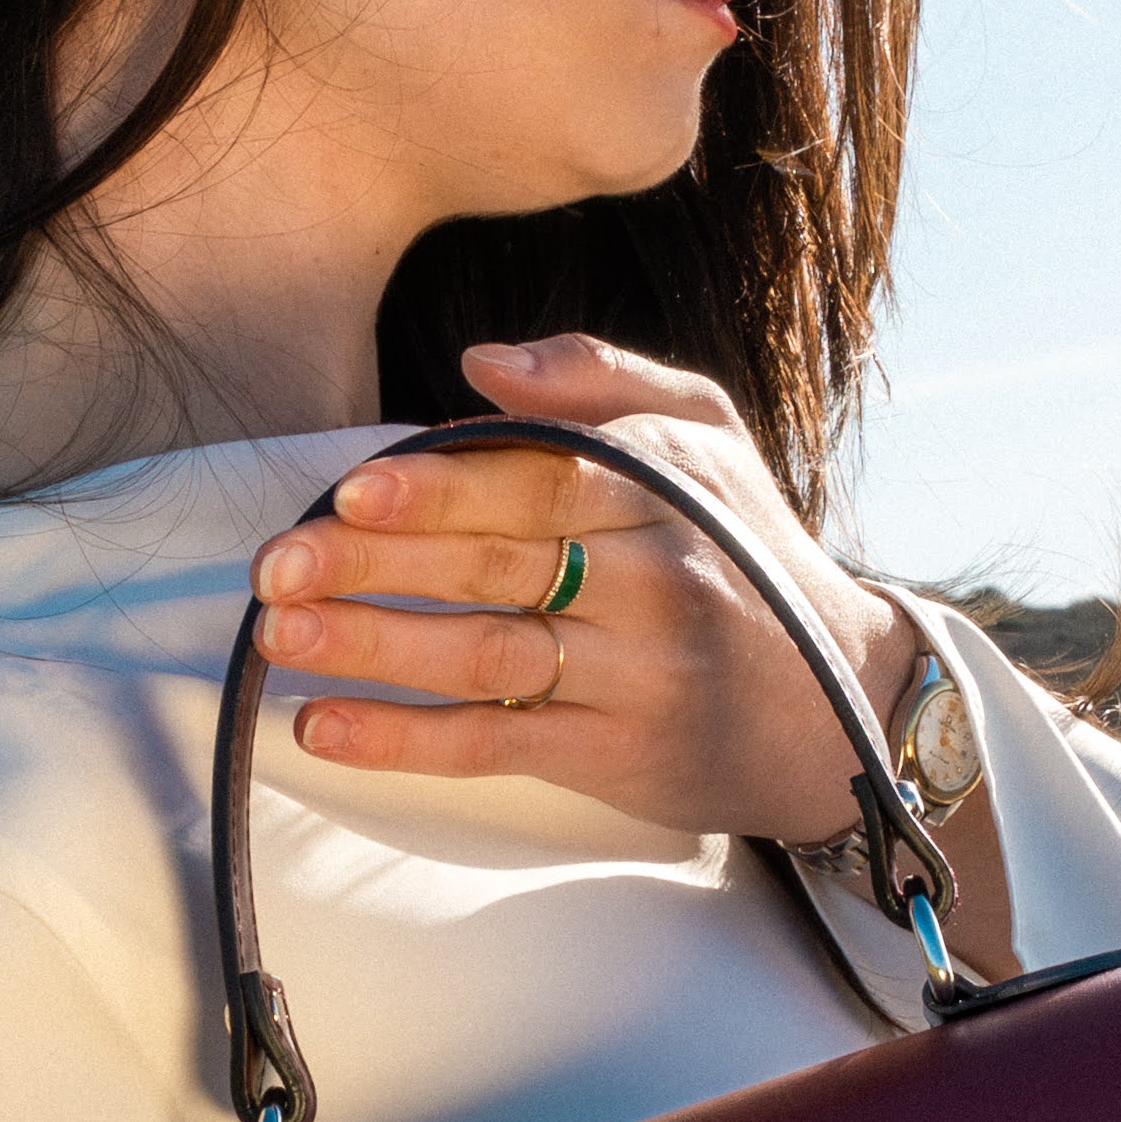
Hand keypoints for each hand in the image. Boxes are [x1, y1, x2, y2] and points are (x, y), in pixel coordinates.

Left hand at [250, 335, 916, 847]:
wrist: (844, 704)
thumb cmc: (748, 553)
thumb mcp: (707, 436)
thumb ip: (599, 379)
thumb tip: (481, 364)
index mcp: (662, 491)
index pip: (537, 479)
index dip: (439, 487)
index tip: (350, 493)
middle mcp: (653, 581)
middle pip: (495, 565)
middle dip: (374, 566)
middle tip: (276, 566)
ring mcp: (636, 675)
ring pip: (484, 656)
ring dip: (372, 647)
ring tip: (277, 636)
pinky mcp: (619, 756)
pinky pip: (497, 745)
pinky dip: (404, 739)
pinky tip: (325, 726)